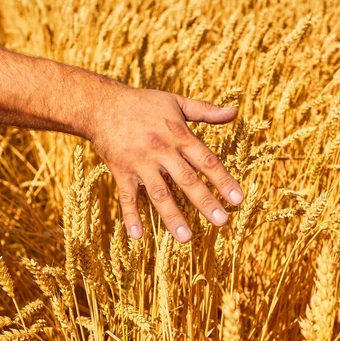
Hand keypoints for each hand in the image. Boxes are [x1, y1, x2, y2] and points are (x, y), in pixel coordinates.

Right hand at [89, 87, 242, 242]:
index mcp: (179, 136)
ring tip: (186, 238)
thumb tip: (234, 112)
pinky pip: (127, 196)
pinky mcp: (121, 171)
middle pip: (187, 180)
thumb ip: (206, 111)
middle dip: (205, 202)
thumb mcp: (177, 102)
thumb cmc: (143, 103)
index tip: (238, 199)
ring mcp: (140, 163)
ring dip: (172, 216)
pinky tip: (138, 236)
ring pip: (159, 193)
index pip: (206, 161)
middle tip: (222, 222)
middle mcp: (162, 151)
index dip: (223, 180)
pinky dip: (131, 215)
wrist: (101, 104)